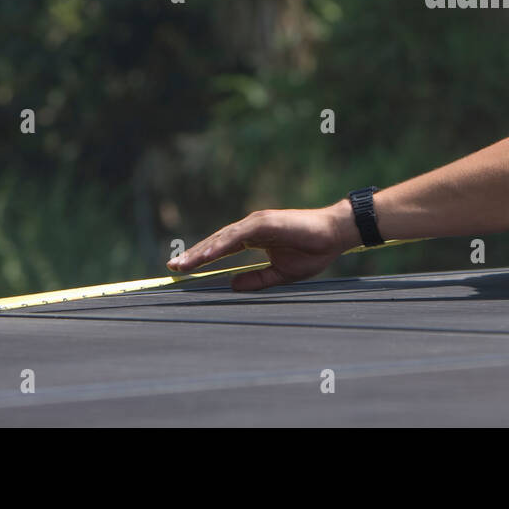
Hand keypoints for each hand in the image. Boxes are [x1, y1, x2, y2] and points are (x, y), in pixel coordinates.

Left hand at [166, 206, 347, 290]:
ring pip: (222, 237)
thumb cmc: (313, 250)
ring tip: (183, 264)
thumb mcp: (280, 272)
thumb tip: (232, 285)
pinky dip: (221, 245)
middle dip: (194, 256)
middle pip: (216, 242)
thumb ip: (257, 278)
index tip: (182, 269)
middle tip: (173, 268)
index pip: (221, 248)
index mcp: (254, 237)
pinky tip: (207, 255)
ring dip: (202, 251)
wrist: (335, 235)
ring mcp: (257, 222)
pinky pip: (238, 235)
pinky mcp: (265, 222)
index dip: (202, 258)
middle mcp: (252, 227)